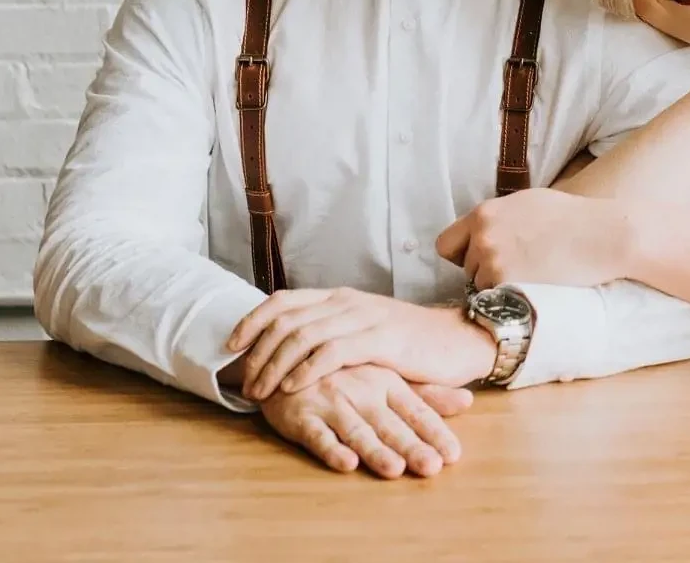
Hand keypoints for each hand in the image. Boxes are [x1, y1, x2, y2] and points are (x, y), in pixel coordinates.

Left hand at [226, 288, 496, 399]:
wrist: (459, 339)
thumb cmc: (410, 343)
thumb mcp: (365, 332)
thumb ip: (332, 336)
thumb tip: (290, 353)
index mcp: (339, 298)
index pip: (283, 300)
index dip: (252, 321)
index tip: (230, 345)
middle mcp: (346, 302)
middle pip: (286, 319)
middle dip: (257, 351)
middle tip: (244, 381)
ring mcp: (363, 317)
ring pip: (303, 335)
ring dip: (275, 365)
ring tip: (260, 391)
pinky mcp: (380, 338)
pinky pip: (332, 352)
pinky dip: (307, 369)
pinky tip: (293, 387)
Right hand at [258, 364, 470, 478]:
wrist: (286, 354)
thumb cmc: (344, 372)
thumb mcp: (387, 377)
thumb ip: (425, 394)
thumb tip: (469, 400)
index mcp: (386, 381)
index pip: (415, 410)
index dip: (434, 432)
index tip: (453, 454)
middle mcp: (362, 391)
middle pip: (390, 424)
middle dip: (411, 446)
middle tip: (432, 467)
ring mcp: (331, 402)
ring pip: (357, 430)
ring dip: (375, 450)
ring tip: (395, 469)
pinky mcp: (301, 415)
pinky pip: (316, 434)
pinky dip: (331, 448)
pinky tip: (345, 462)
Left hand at [437, 188, 633, 288]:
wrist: (604, 236)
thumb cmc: (574, 218)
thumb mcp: (527, 204)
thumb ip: (499, 218)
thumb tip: (482, 231)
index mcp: (485, 212)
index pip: (445, 244)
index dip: (463, 256)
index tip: (483, 261)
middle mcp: (482, 234)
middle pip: (465, 269)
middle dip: (485, 273)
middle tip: (520, 271)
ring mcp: (492, 259)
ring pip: (480, 288)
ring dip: (499, 289)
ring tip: (532, 278)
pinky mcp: (507, 281)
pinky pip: (495, 301)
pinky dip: (510, 300)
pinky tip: (534, 288)